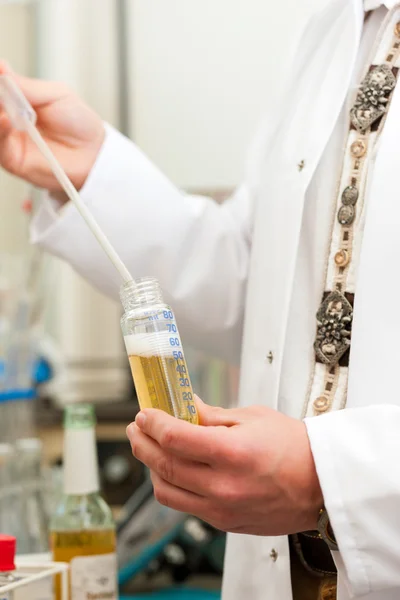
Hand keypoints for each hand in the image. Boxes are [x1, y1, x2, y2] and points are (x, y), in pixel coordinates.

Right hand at [0, 61, 104, 195]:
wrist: (94, 153)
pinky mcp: (12, 159)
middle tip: (1, 90)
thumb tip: (1, 67)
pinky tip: (5, 121)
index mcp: (17, 99)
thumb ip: (26, 86)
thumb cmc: (79, 123)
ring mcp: (8, 139)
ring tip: (2, 103)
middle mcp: (8, 118)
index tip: (0, 72)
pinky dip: (0, 132)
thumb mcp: (55, 95)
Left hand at [127, 398, 322, 535]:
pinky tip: (172, 470)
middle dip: (142, 443)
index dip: (152, 423)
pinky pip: (185, 506)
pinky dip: (171, 486)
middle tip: (136, 429)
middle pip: (163, 465)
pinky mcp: (225, 523)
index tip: (145, 414)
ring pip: (166, 491)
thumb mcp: (253, 417)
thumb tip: (185, 407)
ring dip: (150, 468)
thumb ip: (212, 415)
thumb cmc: (295, 447)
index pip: (174, 437)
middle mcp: (223, 485)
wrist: (322, 484)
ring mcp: (222, 509)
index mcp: (231, 452)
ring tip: (149, 449)